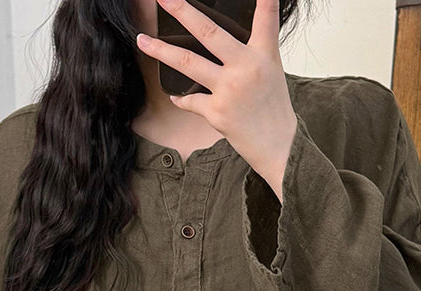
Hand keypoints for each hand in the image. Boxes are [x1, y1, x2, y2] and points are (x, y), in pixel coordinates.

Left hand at [136, 0, 297, 198]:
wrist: (278, 146)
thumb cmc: (272, 108)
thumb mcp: (271, 71)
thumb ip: (251, 50)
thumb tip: (222, 38)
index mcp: (264, 55)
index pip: (265, 18)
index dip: (263, 0)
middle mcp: (246, 67)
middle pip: (208, 33)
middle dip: (183, 11)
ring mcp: (229, 89)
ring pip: (187, 63)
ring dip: (161, 51)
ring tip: (142, 40)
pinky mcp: (217, 112)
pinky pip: (190, 100)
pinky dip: (182, 98)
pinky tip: (175, 96)